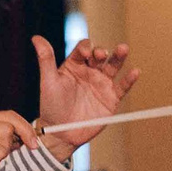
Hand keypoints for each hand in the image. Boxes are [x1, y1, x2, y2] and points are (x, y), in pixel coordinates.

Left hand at [35, 36, 137, 155]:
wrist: (61, 133)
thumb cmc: (51, 106)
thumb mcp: (48, 82)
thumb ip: (45, 59)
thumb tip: (36, 37)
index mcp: (74, 65)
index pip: (84, 49)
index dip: (86, 48)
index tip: (85, 54)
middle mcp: (90, 72)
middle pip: (100, 55)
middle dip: (102, 52)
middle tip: (101, 55)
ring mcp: (101, 84)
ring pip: (113, 66)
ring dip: (119, 57)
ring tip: (123, 48)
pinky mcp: (111, 98)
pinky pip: (122, 87)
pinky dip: (129, 80)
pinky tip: (135, 72)